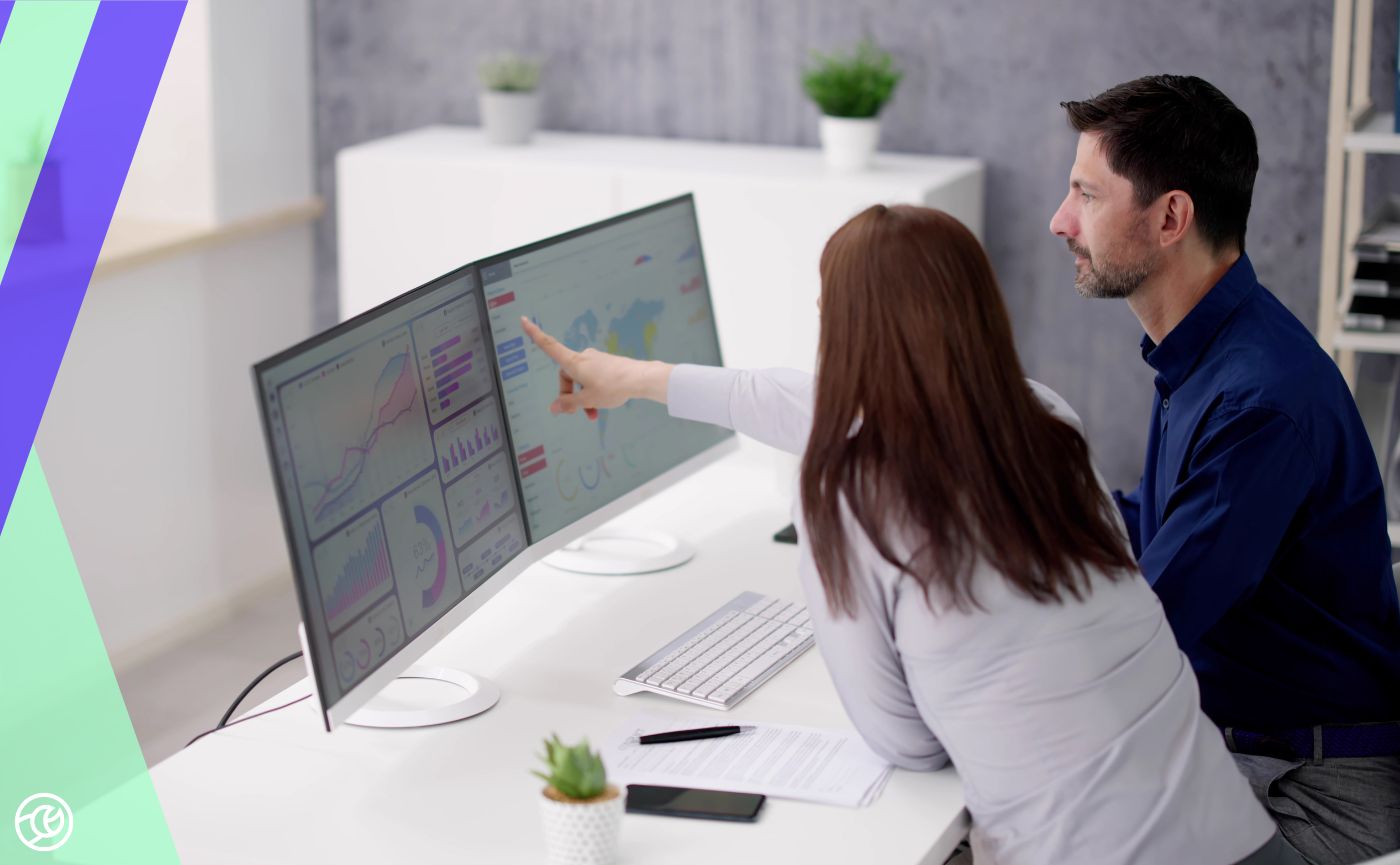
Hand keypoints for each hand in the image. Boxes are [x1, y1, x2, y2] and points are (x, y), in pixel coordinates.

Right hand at [519, 317, 671, 420]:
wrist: (640, 379)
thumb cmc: (612, 387)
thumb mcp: (588, 400)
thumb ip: (569, 404)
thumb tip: (553, 407)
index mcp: (574, 362)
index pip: (549, 346)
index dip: (534, 334)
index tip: (523, 320)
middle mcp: (583, 357)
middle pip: (567, 375)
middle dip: (569, 394)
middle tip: (577, 412)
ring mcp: (596, 360)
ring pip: (582, 380)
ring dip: (583, 397)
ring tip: (592, 414)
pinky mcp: (607, 364)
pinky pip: (594, 379)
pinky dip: (594, 392)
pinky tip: (602, 404)